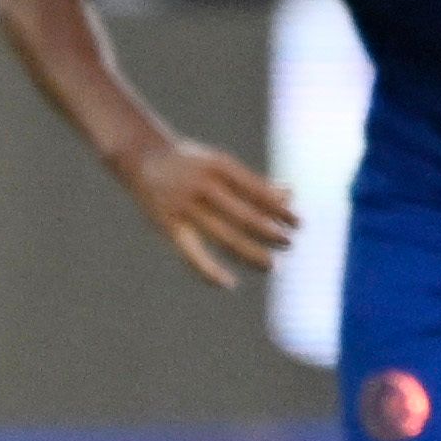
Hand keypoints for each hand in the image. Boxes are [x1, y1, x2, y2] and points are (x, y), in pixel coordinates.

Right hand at [125, 137, 297, 287]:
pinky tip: (228, 284)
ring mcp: (184, 205)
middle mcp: (203, 185)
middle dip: (270, 232)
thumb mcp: (222, 164)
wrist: (141, 156)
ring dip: (251, 253)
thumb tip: (291, 194)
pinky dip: (209, 271)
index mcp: (220, 165)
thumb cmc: (192, 163)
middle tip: (289, 243)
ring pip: (224, 237)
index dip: (280, 210)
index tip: (298, 223)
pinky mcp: (167, 225)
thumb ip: (255, 182)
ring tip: (271, 265)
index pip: (258, 192)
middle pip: (245, 216)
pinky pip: (191, 253)